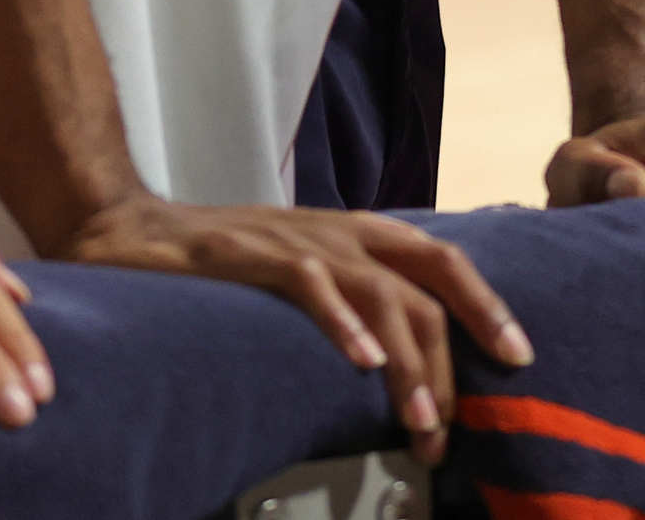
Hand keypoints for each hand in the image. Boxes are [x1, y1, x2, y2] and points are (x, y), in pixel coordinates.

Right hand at [60, 193, 527, 461]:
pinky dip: (340, 321)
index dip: (487, 304)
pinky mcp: (249, 253)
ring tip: (423, 421)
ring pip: (379, 291)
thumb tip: (396, 355)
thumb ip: (346, 296)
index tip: (520, 356)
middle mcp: (341, 230)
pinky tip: (363, 361)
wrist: (125, 224)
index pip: (444, 260)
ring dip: (408, 361)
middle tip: (465, 420)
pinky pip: (308, 283)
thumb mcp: (301, 268)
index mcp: (359, 233)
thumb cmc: (221, 260)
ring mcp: (298, 238)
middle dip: (460, 348)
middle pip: (428, 276)